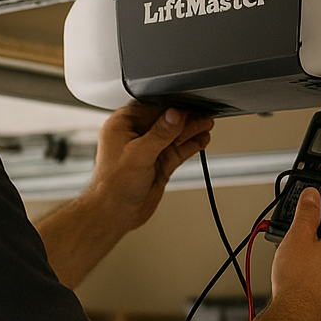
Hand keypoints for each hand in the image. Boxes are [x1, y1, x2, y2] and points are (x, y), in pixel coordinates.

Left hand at [87, 102, 213, 231]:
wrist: (115, 214)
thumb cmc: (113, 186)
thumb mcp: (139, 154)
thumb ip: (160, 134)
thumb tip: (175, 114)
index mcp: (122, 126)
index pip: (151, 108)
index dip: (171, 107)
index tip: (189, 105)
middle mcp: (135, 135)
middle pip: (165, 121)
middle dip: (185, 118)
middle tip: (203, 115)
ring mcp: (148, 151)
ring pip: (174, 135)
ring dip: (191, 130)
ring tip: (207, 124)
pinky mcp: (158, 164)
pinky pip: (177, 150)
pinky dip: (190, 145)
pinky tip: (201, 139)